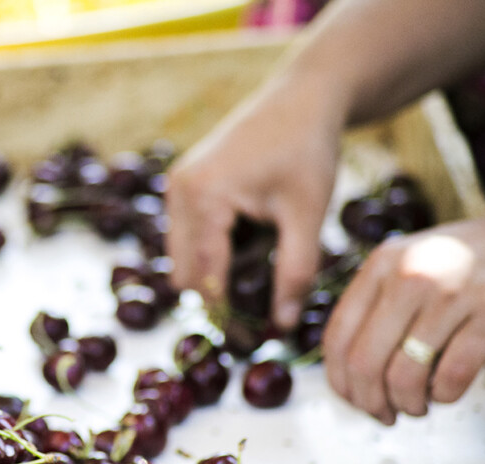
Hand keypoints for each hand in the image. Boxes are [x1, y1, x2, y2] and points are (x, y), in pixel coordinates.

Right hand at [166, 80, 344, 329]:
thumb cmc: (308, 150)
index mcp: (203, 197)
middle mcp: (179, 193)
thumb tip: (282, 325)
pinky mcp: (183, 186)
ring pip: (182, 260)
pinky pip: (187, 239)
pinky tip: (251, 246)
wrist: (302, 98)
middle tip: (259, 320)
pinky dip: (213, 254)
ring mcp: (176, 188)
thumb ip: (295, 272)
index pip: (205, 278)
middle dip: (217, 300)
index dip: (227, 316)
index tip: (252, 343)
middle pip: (184, 275)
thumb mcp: (307, 215)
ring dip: (214, 276)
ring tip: (261, 277)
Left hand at [322, 204, 484, 424]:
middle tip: (387, 415)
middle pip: (364, 362)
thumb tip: (348, 374)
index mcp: (381, 264)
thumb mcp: (411, 263)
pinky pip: (452, 374)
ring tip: (419, 406)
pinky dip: (444, 395)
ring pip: (405, 374)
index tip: (356, 401)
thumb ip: (377, 304)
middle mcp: (410, 274)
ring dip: (408, 404)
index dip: (340, 382)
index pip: (337, 338)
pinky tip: (447, 392)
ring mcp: (453, 291)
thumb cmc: (473, 261)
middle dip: (370, 402)